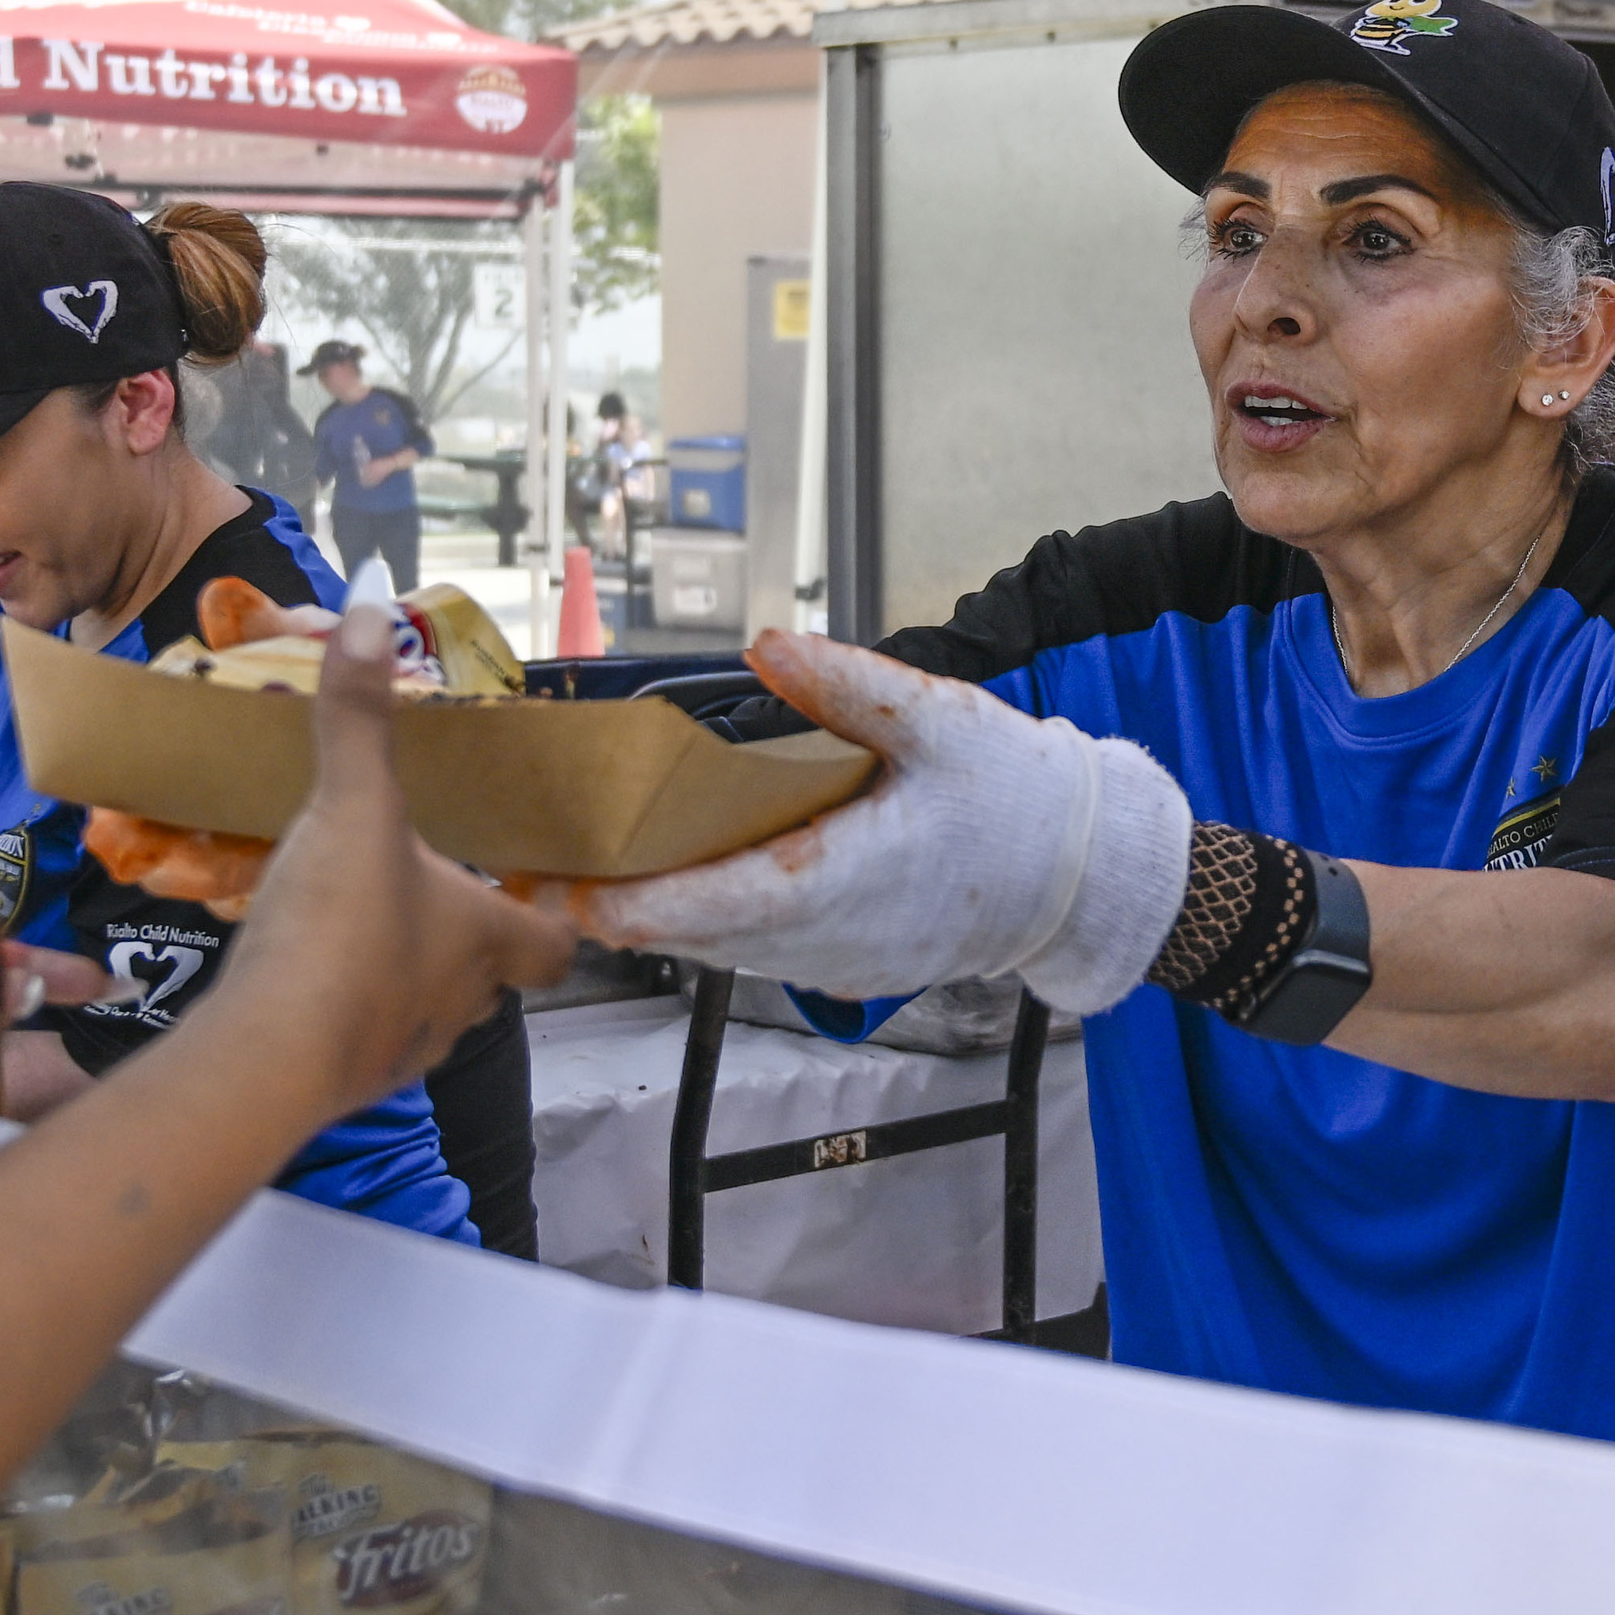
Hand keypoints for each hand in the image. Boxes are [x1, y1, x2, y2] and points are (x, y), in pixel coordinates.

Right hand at [212, 590, 580, 1112]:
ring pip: (427, 1012)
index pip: (554, 947)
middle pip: (492, 979)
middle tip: (432, 895)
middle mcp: (460, 1003)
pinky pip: (359, 1039)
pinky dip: (344, 1009)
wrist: (265, 1054)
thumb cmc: (337, 929)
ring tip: (364, 928)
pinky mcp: (342, 1081)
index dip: (552, 923)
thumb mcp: (351, 806)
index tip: (538, 897)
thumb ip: (358, 716)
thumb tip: (370, 608)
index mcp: (486, 940)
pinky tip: (305, 976)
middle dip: (467, 940)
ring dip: (406, 975)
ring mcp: (403, 1050)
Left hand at [560, 629, 1189, 1017]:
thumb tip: (771, 646)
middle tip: (530, 872)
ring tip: (576, 879)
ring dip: (655, 920)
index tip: (557, 888)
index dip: (629, 903)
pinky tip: (671, 890)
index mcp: (851, 876)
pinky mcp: (851, 968)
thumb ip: (852, 683)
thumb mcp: (944, 719)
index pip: (717, 903)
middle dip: (613, 910)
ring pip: (723, 952)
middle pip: (699, 938)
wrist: (1083, 873)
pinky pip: (760, 955)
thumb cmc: (1019, 794)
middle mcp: (835, 937)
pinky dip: (708, 926)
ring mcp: (843, 964)